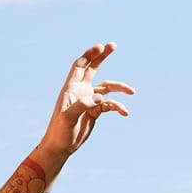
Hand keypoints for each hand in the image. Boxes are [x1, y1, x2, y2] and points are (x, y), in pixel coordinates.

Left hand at [40, 42, 132, 162]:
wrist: (61, 147)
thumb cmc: (59, 132)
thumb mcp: (68, 118)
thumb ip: (83, 106)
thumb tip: (100, 98)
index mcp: (71, 89)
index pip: (79, 66)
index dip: (89, 55)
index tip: (101, 47)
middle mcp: (80, 91)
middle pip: (93, 68)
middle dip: (102, 56)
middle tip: (113, 45)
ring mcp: (89, 100)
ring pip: (107, 87)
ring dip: (119, 87)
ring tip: (131, 91)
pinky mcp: (95, 111)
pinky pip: (110, 104)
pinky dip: (118, 107)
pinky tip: (124, 113)